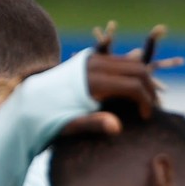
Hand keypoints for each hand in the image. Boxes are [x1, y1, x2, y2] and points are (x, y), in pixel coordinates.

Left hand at [64, 22, 184, 136]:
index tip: (145, 118)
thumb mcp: (71, 124)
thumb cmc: (53, 117)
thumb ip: (94, 124)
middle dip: (150, 90)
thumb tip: (117, 127)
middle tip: (151, 108)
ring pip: (133, 63)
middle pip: (138, 70)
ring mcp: (94, 59)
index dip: (146, 102)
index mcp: (92, 82)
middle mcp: (95, 65)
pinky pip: (123, 62)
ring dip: (144, 81)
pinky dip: (133, 75)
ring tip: (144, 101)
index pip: (134, 86)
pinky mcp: (93, 58)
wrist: (32, 99)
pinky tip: (131, 93)